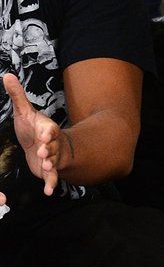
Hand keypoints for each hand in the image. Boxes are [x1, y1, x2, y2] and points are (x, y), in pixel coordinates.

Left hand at [3, 74, 67, 195]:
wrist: (45, 145)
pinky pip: (52, 177)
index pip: (50, 129)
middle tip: (43, 151)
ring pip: (54, 161)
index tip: (45, 135)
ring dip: (51, 165)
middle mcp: (52, 143)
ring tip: (47, 166)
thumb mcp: (24, 112)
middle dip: (49, 149)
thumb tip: (7, 76)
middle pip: (53, 146)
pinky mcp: (49, 170)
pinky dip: (51, 184)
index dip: (48, 132)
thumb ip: (17, 96)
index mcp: (46, 128)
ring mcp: (52, 158)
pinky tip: (48, 191)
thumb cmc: (34, 128)